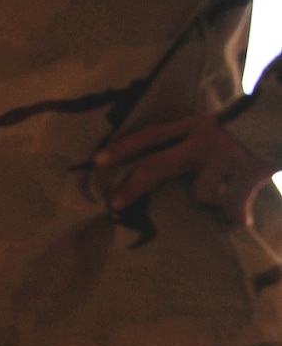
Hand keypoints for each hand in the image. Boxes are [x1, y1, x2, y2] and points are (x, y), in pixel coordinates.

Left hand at [94, 114, 273, 228]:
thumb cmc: (246, 128)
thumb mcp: (213, 127)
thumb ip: (188, 142)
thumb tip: (156, 170)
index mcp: (194, 125)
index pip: (150, 136)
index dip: (122, 148)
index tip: (96, 161)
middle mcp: (204, 139)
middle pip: (158, 165)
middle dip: (133, 187)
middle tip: (114, 204)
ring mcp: (225, 157)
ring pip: (198, 193)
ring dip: (211, 199)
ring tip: (228, 190)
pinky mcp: (248, 174)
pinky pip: (231, 207)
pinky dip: (235, 216)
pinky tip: (240, 220)